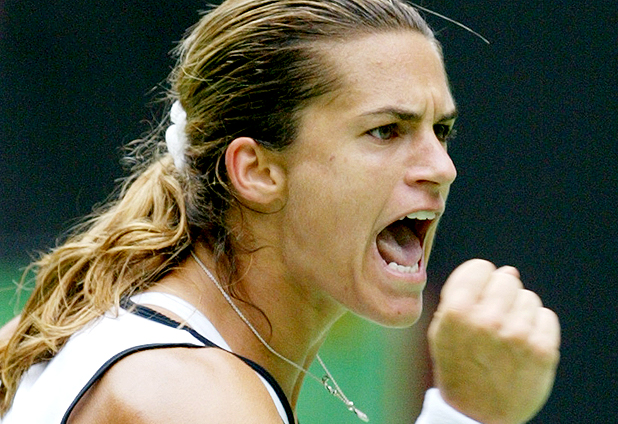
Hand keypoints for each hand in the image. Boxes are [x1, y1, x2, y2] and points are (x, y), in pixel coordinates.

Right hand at [428, 259, 559, 423]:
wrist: (477, 414)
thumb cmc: (457, 366)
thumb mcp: (441, 330)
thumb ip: (462, 295)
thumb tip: (503, 270)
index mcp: (457, 312)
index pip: (480, 267)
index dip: (480, 278)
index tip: (479, 292)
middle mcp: (488, 320)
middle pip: (507, 278)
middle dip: (500, 293)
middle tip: (494, 316)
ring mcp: (517, 335)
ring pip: (528, 297)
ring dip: (518, 311)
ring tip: (507, 334)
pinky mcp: (542, 350)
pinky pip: (546, 316)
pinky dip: (536, 326)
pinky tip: (522, 343)